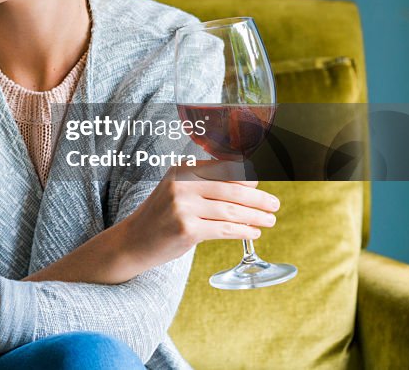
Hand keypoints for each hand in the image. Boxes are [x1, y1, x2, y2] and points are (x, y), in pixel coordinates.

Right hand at [121, 159, 280, 267]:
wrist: (133, 240)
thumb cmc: (162, 215)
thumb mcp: (177, 189)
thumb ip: (206, 183)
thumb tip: (250, 183)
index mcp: (182, 169)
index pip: (224, 168)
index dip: (247, 177)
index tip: (262, 184)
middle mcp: (182, 184)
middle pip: (231, 189)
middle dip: (258, 199)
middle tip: (274, 204)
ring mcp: (183, 207)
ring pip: (231, 211)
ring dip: (255, 216)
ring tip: (269, 220)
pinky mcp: (187, 230)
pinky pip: (224, 229)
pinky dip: (243, 232)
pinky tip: (253, 233)